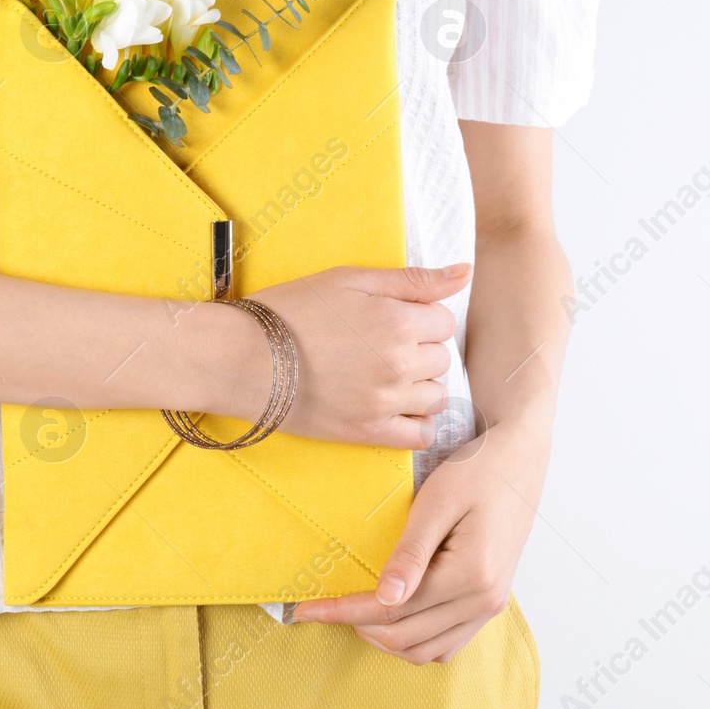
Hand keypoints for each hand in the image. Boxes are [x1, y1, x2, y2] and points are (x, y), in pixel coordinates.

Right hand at [237, 264, 470, 448]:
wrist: (244, 358)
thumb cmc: (293, 311)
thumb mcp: (350, 278)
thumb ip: (412, 279)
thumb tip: (464, 273)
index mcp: (399, 321)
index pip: (444, 321)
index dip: (420, 317)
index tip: (392, 319)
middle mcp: (400, 364)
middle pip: (441, 358)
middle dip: (419, 349)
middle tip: (379, 345)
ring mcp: (386, 402)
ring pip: (437, 397)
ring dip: (420, 385)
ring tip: (384, 375)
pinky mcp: (369, 432)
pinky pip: (421, 435)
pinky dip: (416, 423)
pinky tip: (394, 408)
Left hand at [290, 418, 548, 663]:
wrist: (519, 459)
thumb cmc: (478, 470)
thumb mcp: (438, 502)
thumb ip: (411, 553)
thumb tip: (384, 598)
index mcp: (470, 575)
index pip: (392, 610)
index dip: (344, 612)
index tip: (305, 609)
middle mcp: (484, 600)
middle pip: (406, 637)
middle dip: (357, 627)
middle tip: (323, 607)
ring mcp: (490, 606)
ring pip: (427, 651)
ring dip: (385, 639)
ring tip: (353, 612)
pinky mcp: (489, 602)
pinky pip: (447, 643)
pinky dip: (415, 640)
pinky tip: (392, 615)